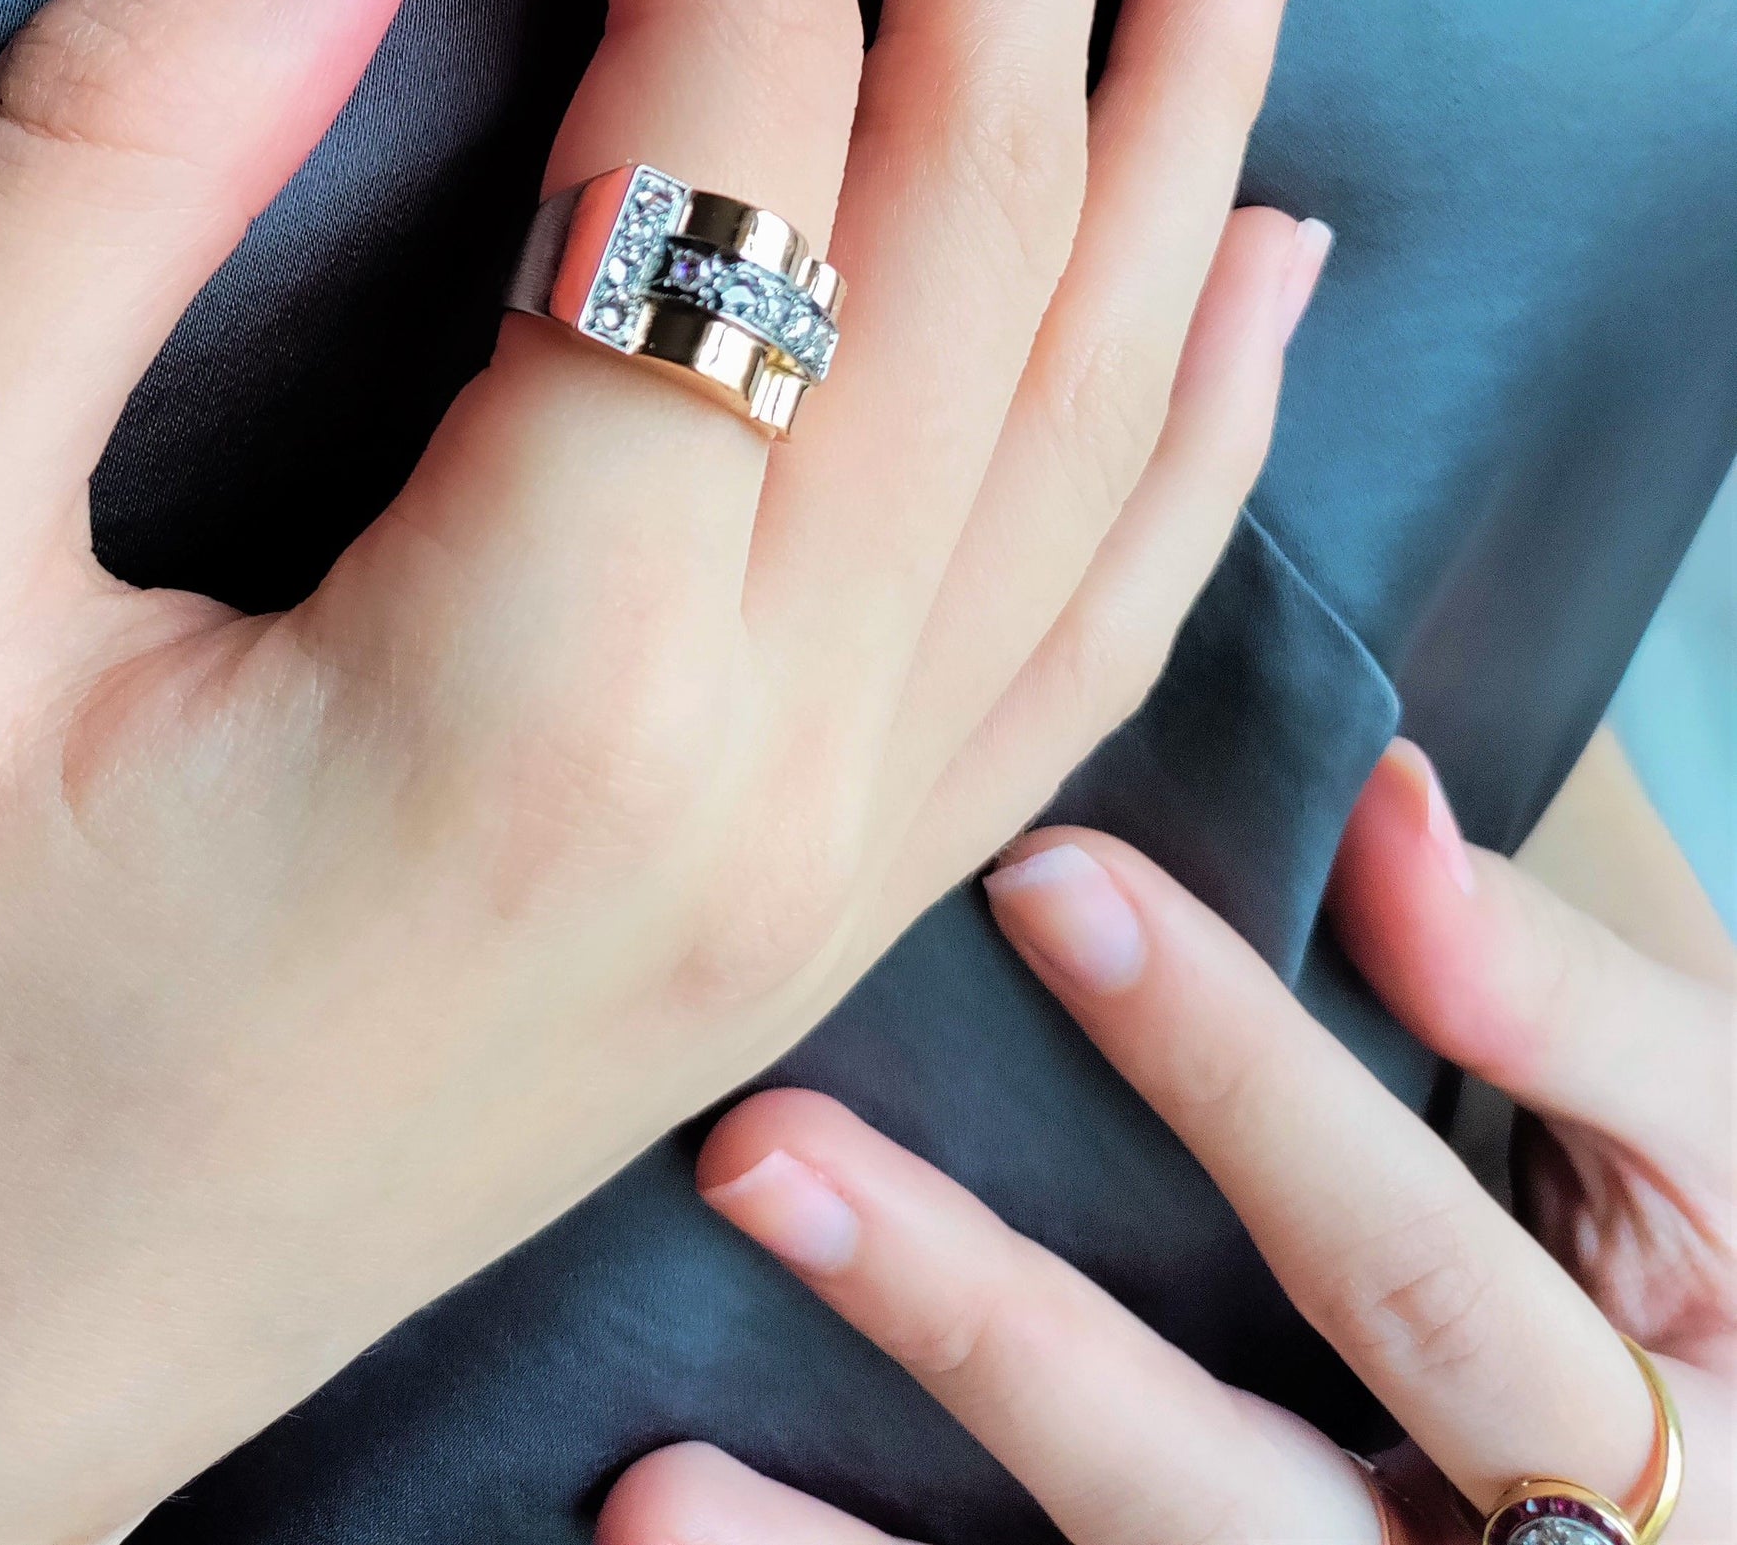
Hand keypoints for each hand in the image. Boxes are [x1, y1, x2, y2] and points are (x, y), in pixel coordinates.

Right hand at [0, 0, 1327, 1544]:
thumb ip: (98, 171)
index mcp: (528, 683)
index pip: (733, 128)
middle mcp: (756, 784)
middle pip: (988, 232)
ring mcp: (822, 879)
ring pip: (1103, 419)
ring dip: (1186, 103)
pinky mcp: (805, 926)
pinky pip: (1088, 628)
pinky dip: (1199, 411)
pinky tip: (1254, 257)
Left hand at [609, 741, 1732, 1544]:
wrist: (1716, 1517)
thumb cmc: (1714, 1294)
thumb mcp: (1715, 1145)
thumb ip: (1565, 996)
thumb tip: (1380, 807)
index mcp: (1652, 1452)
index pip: (1409, 1257)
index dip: (1235, 1073)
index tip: (1039, 878)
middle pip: (1217, 1491)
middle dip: (985, 1332)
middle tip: (758, 1155)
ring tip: (651, 1489)